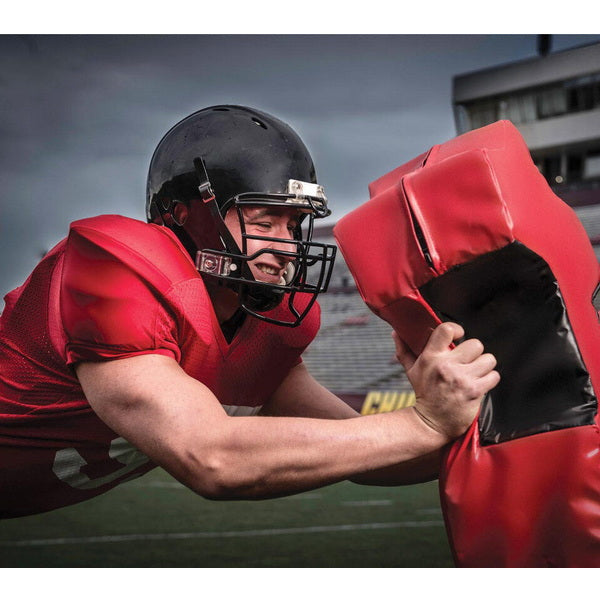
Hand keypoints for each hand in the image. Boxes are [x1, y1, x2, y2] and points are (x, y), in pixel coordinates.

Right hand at [393, 323, 499, 441]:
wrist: (431, 422)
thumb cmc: (424, 394)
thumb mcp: (411, 371)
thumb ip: (404, 350)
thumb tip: (396, 333)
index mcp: (430, 357)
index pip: (446, 329)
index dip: (457, 329)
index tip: (458, 336)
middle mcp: (446, 366)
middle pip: (475, 344)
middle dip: (474, 353)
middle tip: (467, 362)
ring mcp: (461, 378)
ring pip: (488, 359)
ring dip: (484, 366)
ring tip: (474, 373)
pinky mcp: (474, 391)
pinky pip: (493, 376)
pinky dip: (489, 380)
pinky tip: (479, 384)